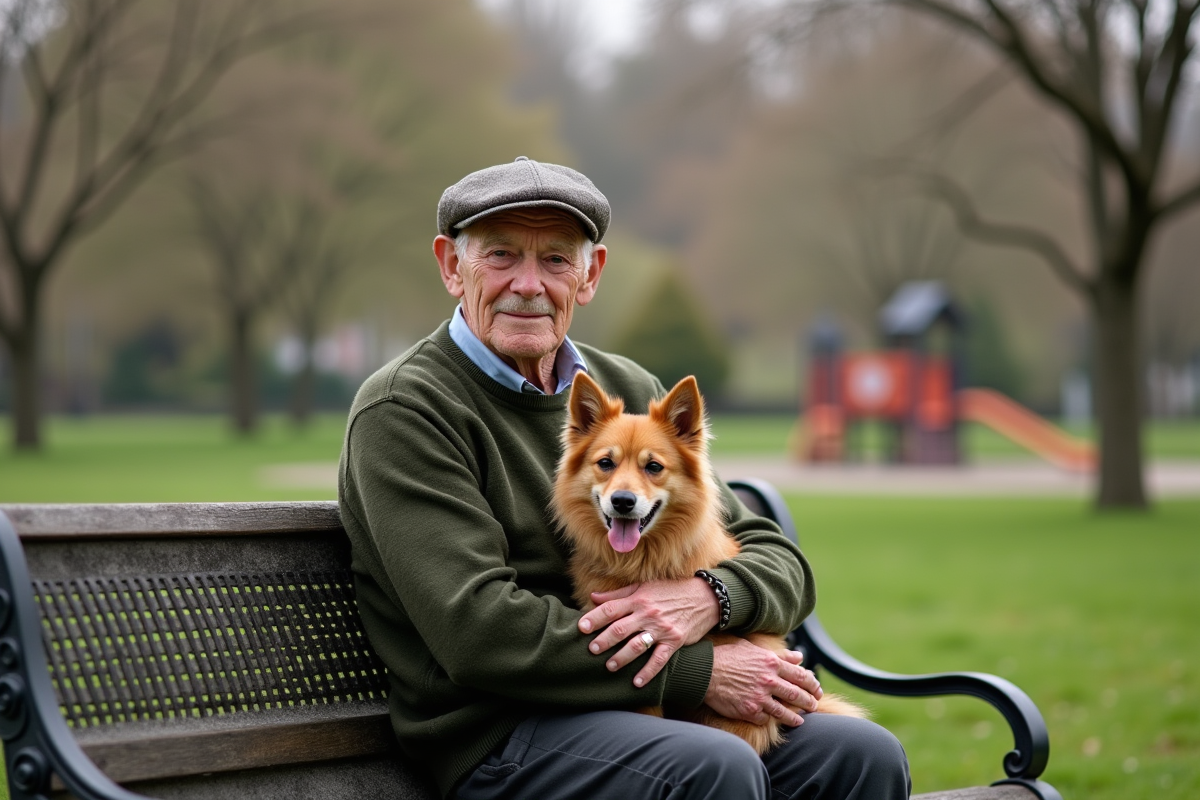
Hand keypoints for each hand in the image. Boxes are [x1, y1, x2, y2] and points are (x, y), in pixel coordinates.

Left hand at [578, 577, 719, 686]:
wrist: (704, 597)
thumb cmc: (670, 591)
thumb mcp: (644, 587)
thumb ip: (618, 595)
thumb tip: (593, 597)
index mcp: (638, 599)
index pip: (611, 608)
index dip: (594, 618)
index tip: (581, 627)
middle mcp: (648, 613)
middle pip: (621, 628)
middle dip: (604, 640)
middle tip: (591, 650)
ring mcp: (661, 628)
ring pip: (637, 645)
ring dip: (621, 657)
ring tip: (610, 666)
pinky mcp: (674, 641)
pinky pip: (659, 659)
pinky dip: (648, 672)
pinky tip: (637, 682)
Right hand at [704, 641, 821, 726]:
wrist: (703, 671)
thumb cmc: (726, 656)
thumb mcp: (752, 648)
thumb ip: (778, 654)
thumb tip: (798, 657)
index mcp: (771, 662)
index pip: (801, 675)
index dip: (812, 684)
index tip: (817, 689)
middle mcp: (769, 680)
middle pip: (797, 694)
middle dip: (809, 701)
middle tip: (814, 705)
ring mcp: (760, 697)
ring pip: (785, 711)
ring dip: (795, 717)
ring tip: (800, 720)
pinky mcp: (750, 711)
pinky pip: (766, 719)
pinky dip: (770, 719)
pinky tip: (773, 720)